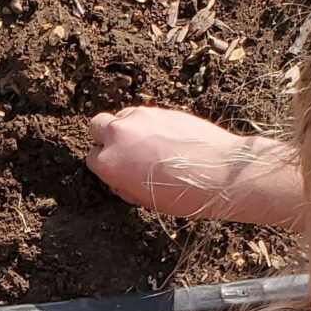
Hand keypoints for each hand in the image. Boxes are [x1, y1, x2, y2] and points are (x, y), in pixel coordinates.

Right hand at [85, 107, 302, 228]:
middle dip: (105, 137)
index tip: (118, 171)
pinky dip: (149, 124)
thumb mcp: (144, 200)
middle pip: (97, 126)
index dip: (105, 166)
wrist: (219, 173)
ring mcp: (140, 117)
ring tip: (148, 145)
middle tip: (124, 151)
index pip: (92, 158)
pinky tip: (166, 139)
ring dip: (128, 128)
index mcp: (109, 162)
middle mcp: (118, 134)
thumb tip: (120, 177)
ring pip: (122, 116)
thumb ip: (124, 183)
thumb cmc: (183, 194)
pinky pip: (146, 114)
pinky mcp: (162, 109)